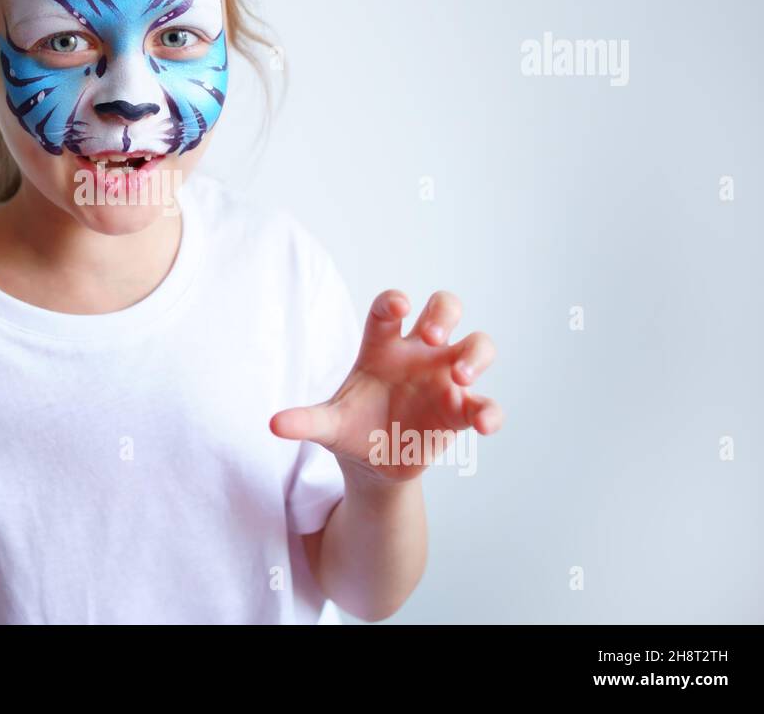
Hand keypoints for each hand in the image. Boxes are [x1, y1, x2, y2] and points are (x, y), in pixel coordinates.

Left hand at [270, 290, 501, 483]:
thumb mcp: (328, 425)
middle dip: (444, 314)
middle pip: (443, 308)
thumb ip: (306, 421)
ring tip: (461, 375)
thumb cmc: (352, 428)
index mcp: (382, 347)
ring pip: (477, 344)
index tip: (399, 305)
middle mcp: (418, 354)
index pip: (388, 309)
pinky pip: (486, 403)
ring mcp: (445, 379)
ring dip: (475, 354)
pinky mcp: (461, 410)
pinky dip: (490, 411)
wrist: (374, 463)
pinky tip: (484, 424)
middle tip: (432, 337)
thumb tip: (273, 424)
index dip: (394, 301)